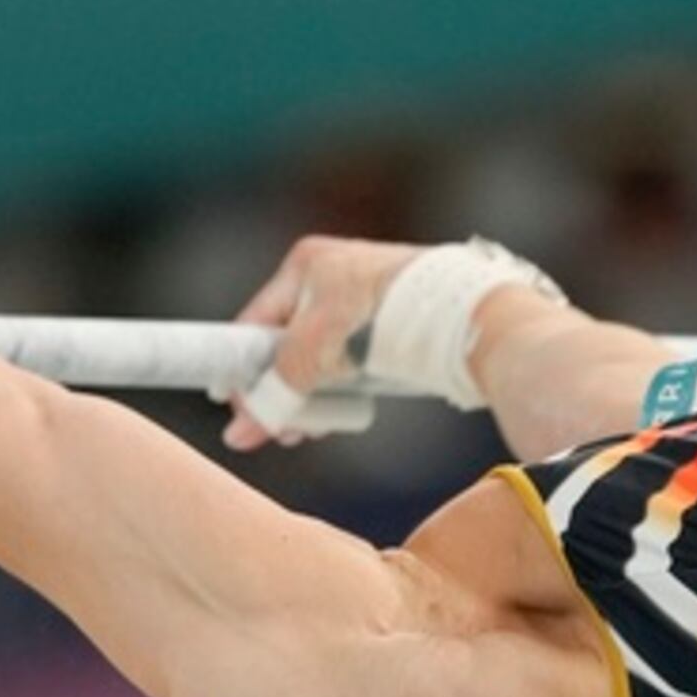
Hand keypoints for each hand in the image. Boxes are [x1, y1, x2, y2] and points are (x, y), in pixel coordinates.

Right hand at [224, 235, 419, 449]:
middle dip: (282, 391)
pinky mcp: (394, 321)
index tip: (235, 406)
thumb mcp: (311, 354)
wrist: (461, 316)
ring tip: (311, 429)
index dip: (242, 367)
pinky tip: (340, 415)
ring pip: (323, 356)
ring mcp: (367, 297)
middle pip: (289, 343)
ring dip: (312, 397)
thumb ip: (274, 392)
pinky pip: (355, 359)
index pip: (255, 321)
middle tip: (281, 428)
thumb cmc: (381, 319)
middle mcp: (335, 273)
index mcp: (305, 263)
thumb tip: (240, 432)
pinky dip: (344, 388)